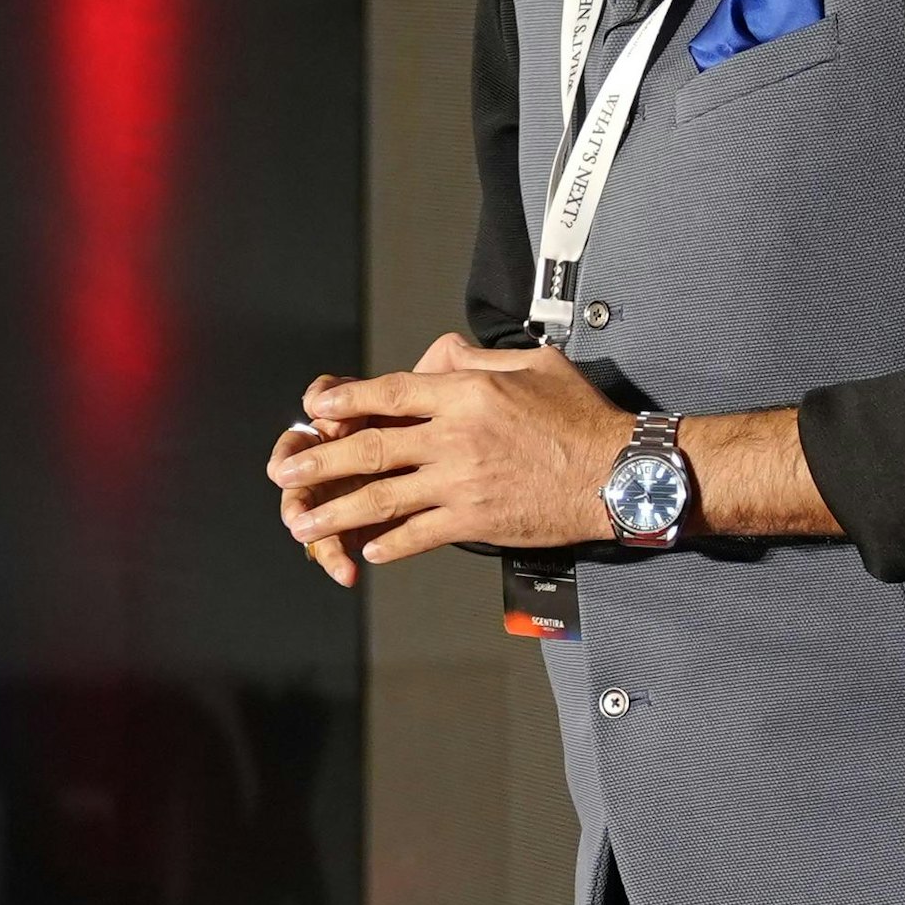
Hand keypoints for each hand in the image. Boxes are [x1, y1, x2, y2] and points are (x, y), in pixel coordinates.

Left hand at [269, 334, 632, 564]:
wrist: (619, 474)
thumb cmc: (582, 418)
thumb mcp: (533, 365)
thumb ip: (478, 358)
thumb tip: (438, 354)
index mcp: (467, 393)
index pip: (390, 393)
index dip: (345, 400)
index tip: (314, 407)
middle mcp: (456, 437)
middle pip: (371, 447)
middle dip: (321, 459)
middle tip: (285, 471)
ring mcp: (462, 482)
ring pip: (383, 497)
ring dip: (336, 510)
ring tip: (303, 522)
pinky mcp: (476, 521)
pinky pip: (420, 534)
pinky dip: (390, 543)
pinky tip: (367, 550)